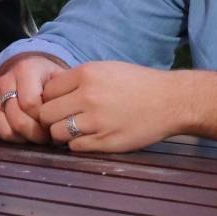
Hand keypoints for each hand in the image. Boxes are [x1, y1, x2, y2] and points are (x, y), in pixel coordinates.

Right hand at [0, 52, 67, 143]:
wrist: (29, 70)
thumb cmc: (49, 80)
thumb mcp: (60, 80)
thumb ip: (63, 95)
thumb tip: (66, 120)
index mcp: (25, 69)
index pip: (30, 103)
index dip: (44, 119)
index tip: (54, 123)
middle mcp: (5, 79)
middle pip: (17, 118)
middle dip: (34, 133)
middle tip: (46, 136)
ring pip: (5, 128)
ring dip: (22, 138)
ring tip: (34, 135)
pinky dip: (9, 137)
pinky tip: (21, 133)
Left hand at [38, 61, 178, 153]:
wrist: (170, 101)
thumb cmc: (137, 83)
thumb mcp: (105, 69)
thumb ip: (78, 79)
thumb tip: (49, 92)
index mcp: (86, 74)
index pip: (47, 90)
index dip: (49, 98)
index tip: (56, 103)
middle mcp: (88, 96)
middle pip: (46, 113)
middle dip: (50, 118)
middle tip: (60, 119)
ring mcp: (97, 120)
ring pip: (57, 132)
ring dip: (61, 133)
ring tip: (74, 129)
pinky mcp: (106, 141)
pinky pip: (75, 146)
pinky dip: (77, 144)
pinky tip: (89, 137)